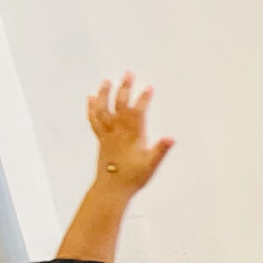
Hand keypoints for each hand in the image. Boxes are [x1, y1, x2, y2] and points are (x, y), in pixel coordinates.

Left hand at [87, 75, 172, 192]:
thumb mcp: (151, 165)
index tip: (149, 87)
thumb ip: (160, 150)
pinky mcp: (101, 139)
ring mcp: (107, 135)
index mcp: (131, 136)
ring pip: (104, 110)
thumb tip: (171, 138)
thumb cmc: (133, 177)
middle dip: (124, 89)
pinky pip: (94, 120)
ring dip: (105, 94)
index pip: (137, 113)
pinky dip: (92, 108)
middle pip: (120, 106)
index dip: (143, 100)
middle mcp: (117, 132)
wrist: (112, 188)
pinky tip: (91, 98)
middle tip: (128, 74)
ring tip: (106, 81)